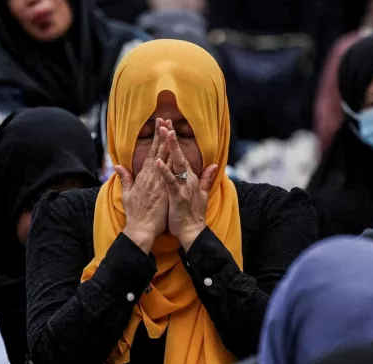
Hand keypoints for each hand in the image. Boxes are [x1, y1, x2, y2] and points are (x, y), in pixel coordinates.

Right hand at [118, 118, 169, 252]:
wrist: (140, 230)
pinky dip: (169, 163)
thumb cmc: (136, 214)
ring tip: (169, 128)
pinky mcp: (162, 191)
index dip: (156, 139)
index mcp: (144, 176)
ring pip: (163, 159)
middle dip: (162, 134)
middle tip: (165, 118)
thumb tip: (118, 166)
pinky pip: (167, 174)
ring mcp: (156, 183)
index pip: (152, 153)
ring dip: (166, 144)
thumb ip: (125, 178)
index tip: (160, 125)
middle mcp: (150, 177)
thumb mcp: (128, 194)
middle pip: (158, 152)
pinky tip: (172, 152)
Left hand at [156, 128, 217, 250]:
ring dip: (171, 148)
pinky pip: (170, 181)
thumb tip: (214, 166)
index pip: (181, 156)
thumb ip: (207, 179)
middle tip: (166, 122)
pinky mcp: (177, 196)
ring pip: (176, 164)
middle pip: (179, 155)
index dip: (175, 142)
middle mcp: (187, 180)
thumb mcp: (201, 194)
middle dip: (172, 138)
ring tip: (165, 133)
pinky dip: (164, 171)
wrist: (193, 232)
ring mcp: (183, 187)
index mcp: (189, 178)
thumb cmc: (192, 215)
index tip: (168, 127)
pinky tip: (157, 161)